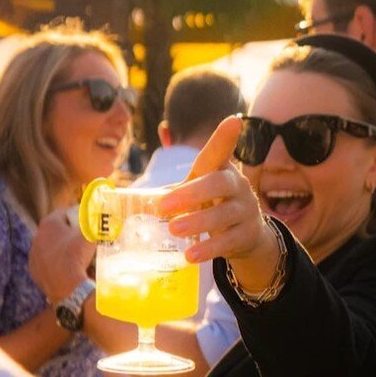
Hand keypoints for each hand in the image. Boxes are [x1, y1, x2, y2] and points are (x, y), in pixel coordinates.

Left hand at [29, 207, 95, 301]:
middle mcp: (37, 237)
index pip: (65, 212)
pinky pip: (46, 263)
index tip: (87, 222)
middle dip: (68, 233)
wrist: (67, 286)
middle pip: (56, 230)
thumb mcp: (90, 234)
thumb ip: (94, 223)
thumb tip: (101, 217)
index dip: (77, 216)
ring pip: (49, 247)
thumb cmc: (77, 255)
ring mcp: (34, 255)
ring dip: (60, 248)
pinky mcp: (34, 270)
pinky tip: (65, 268)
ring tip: (74, 256)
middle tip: (82, 240)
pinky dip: (54, 264)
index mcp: (49, 223)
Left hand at [160, 115, 280, 291]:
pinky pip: (228, 241)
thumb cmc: (212, 206)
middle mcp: (237, 186)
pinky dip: (208, 248)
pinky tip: (191, 255)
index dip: (226, 137)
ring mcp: (245, 211)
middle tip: (165, 205)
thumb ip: (169, 194)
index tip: (233, 121)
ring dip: (198, 221)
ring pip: (225, 214)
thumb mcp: (193, 195)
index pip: (221, 152)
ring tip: (174, 230)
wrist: (246, 235)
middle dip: (193, 193)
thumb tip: (128, 202)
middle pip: (219, 183)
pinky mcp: (247, 235)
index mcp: (220, 170)